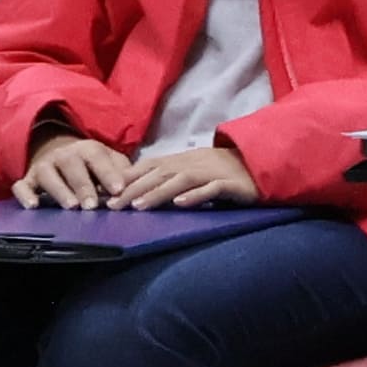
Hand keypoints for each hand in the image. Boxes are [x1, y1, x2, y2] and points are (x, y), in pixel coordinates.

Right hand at [12, 133, 127, 208]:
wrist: (56, 149)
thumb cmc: (90, 163)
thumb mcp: (109, 160)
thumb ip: (123, 172)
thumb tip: (134, 188)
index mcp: (88, 149)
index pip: (98, 159)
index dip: (108, 174)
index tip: (118, 190)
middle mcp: (64, 155)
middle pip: (72, 167)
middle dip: (83, 186)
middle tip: (93, 205)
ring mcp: (43, 167)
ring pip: (48, 175)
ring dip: (59, 190)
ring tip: (71, 206)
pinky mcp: (27, 179)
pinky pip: (21, 186)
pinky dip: (24, 195)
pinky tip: (33, 206)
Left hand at [105, 141, 257, 208]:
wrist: (262, 163)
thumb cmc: (223, 171)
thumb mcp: (192, 170)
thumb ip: (169, 177)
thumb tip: (137, 190)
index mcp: (181, 160)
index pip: (148, 167)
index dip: (125, 179)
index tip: (105, 194)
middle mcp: (193, 163)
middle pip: (159, 174)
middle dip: (133, 190)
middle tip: (112, 206)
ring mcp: (212, 172)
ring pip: (180, 180)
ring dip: (158, 193)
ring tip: (138, 206)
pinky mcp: (230, 183)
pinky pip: (211, 188)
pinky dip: (196, 195)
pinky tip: (181, 204)